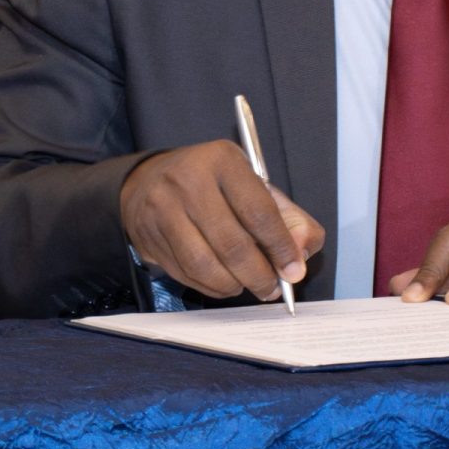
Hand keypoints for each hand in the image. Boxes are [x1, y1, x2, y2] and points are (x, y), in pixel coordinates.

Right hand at [119, 140, 325, 301]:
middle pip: (231, 243)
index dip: (280, 247)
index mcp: (223, 160)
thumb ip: (289, 218)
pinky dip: (211, 286)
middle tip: (272, 288)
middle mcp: (189, 180)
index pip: (258, 211)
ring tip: (248, 285)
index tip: (293, 270)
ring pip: (205, 264)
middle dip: (259, 274)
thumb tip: (301, 253)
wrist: (151, 180)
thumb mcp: (256, 186)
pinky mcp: (147, 234)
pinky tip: (224, 282)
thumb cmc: (215, 185)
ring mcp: (163, 208)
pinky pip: (185, 273)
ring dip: (234, 285)